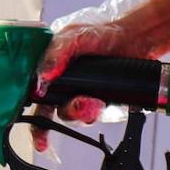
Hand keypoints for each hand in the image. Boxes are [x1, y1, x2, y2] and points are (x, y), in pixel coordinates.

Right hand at [31, 20, 153, 151]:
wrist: (134, 38)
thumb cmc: (102, 33)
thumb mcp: (74, 36)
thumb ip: (56, 53)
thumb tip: (43, 75)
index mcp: (50, 70)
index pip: (35, 97)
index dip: (35, 120)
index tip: (40, 136)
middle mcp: (63, 86)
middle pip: (53, 113)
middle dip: (66, 114)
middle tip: (79, 104)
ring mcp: (81, 95)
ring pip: (73, 116)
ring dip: (82, 112)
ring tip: (95, 101)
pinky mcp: (99, 101)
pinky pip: (93, 116)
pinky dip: (95, 112)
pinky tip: (102, 102)